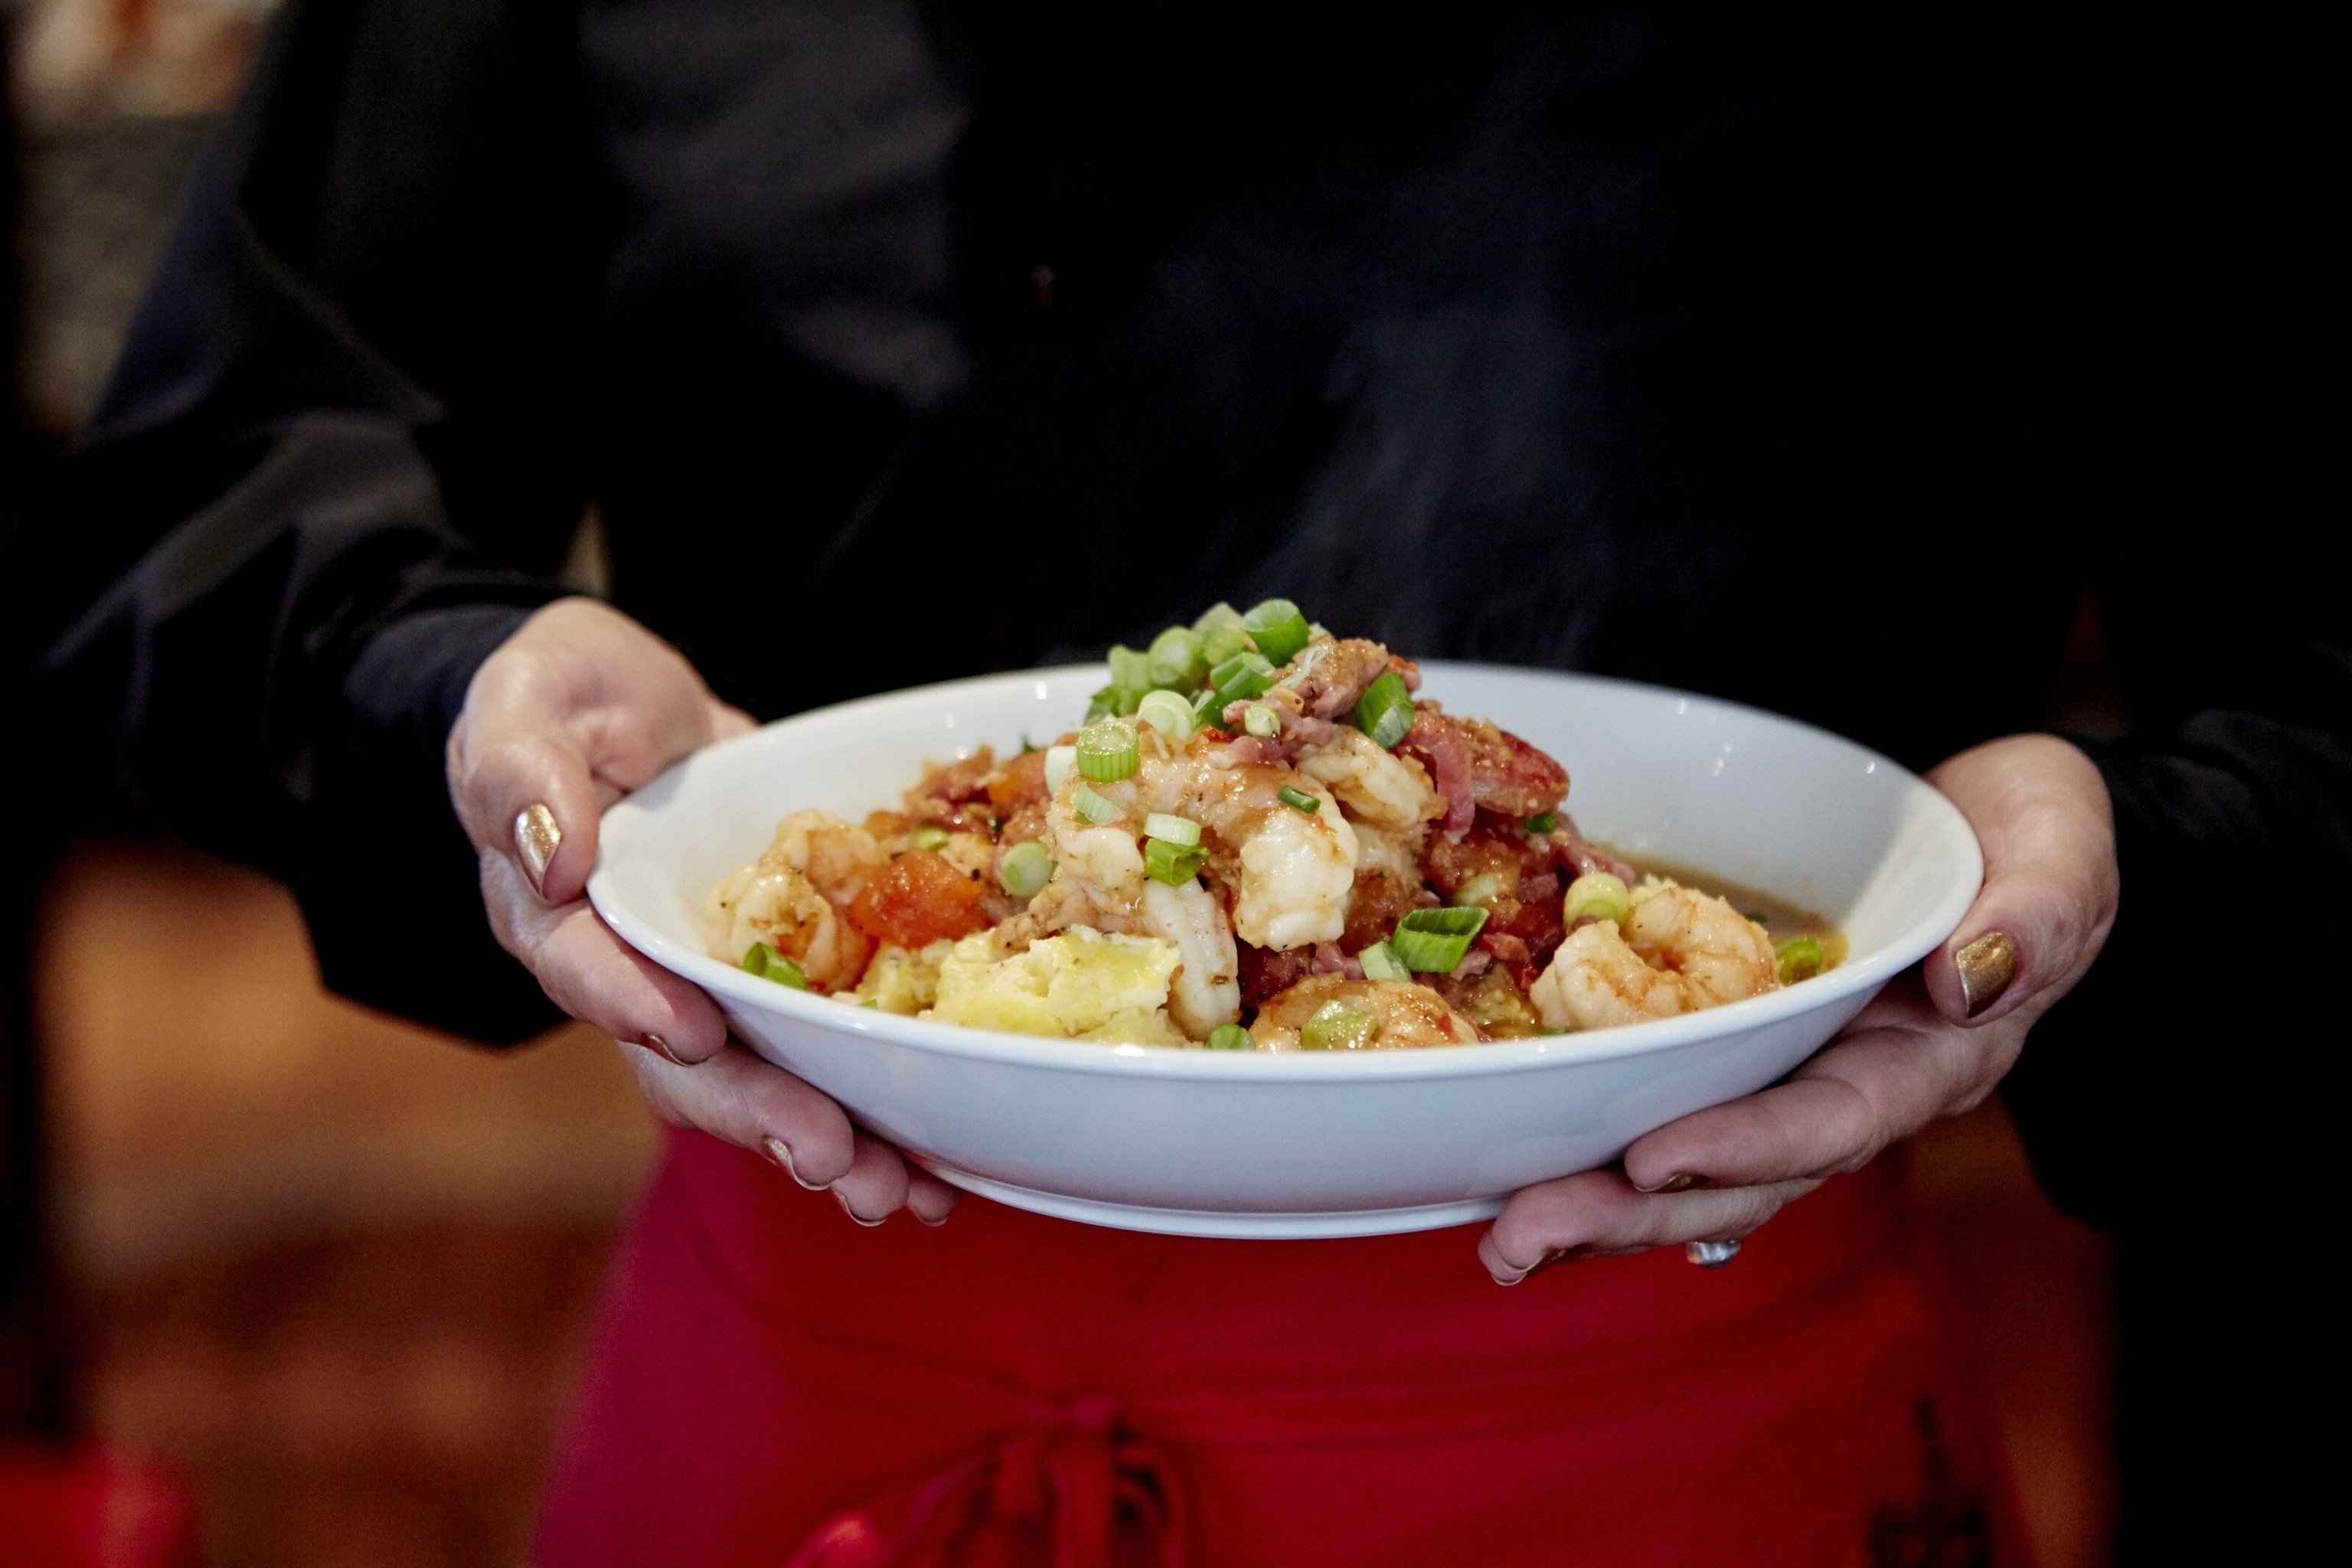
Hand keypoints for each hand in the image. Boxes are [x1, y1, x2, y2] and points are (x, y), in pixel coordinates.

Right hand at [446, 598, 958, 1225]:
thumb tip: (556, 854)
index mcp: (554, 913)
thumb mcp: (530, 697)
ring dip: (830, 1142)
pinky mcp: (781, 976)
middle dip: (759, 1114)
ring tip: (903, 1191)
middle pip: (686, 1065)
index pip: (588, 968)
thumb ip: (524, 769)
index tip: (695, 1032)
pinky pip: (825, 1048)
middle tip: (830, 1155)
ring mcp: (710, 985)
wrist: (637, 702)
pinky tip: (939, 1159)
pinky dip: (880, 1102)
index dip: (636, 1005)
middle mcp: (632, 974)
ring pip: (761, 1081)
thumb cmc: (565, 691)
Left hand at [1477, 732, 2115, 1282]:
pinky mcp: (1727, 1040)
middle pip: (1734, 1174)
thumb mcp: (2062, 853)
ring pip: (1681, 1161)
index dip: (1746, 1145)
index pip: (1832, 1118)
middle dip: (1628, 1211)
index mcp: (1925, 1060)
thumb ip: (2037, 913)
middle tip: (1522, 1239)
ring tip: (1499, 1240)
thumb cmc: (2034, 833)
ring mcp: (1779, 1073)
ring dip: (1590, 1203)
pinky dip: (1582, 1136)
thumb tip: (1971, 981)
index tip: (1656, 1156)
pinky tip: (1503, 1166)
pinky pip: (1653, 1096)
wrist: (1990, 820)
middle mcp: (1842, 1087)